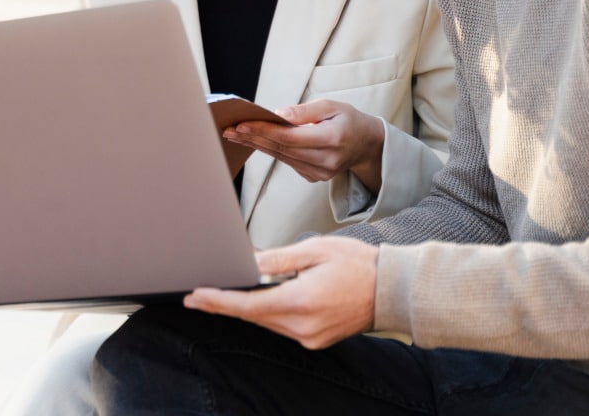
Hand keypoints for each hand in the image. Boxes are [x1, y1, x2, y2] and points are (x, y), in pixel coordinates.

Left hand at [185, 236, 377, 348]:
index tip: (196, 297)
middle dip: (226, 305)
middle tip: (198, 296)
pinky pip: (283, 327)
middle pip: (254, 317)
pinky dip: (268, 314)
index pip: (248, 306)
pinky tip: (260, 300)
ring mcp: (311, 337)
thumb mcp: (315, 249)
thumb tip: (249, 263)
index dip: (218, 301)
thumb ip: (278, 260)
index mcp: (302, 301)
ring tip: (226, 293)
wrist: (391, 290)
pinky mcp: (316, 340)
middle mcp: (304, 326)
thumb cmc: (358, 265)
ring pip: (267, 323)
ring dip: (248, 309)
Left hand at [225, 99, 385, 190]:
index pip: (289, 136)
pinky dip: (270, 151)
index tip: (241, 123)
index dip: (263, 130)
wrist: (365, 145)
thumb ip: (306, 111)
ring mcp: (320, 173)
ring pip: (281, 157)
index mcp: (332, 139)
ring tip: (234, 135)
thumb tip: (278, 115)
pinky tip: (254, 142)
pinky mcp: (314, 177)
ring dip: (256, 145)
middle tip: (228, 129)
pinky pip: (287, 162)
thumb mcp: (332, 106)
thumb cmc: (348, 120)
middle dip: (253, 138)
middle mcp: (325, 160)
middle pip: (281, 149)